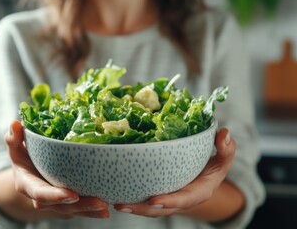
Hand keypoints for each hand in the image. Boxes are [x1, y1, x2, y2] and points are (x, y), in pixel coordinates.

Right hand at [5, 120, 109, 218]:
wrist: (27, 174)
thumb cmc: (23, 157)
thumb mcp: (15, 147)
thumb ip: (14, 138)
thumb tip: (15, 123)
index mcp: (28, 185)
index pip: (41, 193)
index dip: (55, 196)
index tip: (72, 195)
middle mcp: (42, 199)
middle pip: (61, 206)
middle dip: (81, 206)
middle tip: (100, 203)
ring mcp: (55, 203)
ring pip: (73, 210)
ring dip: (90, 211)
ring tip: (106, 209)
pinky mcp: (67, 204)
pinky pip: (80, 209)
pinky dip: (93, 210)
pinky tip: (109, 208)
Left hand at [114, 128, 237, 219]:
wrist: (205, 181)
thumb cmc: (212, 169)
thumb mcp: (224, 160)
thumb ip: (226, 149)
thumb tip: (225, 133)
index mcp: (197, 193)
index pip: (183, 199)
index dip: (169, 202)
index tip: (153, 201)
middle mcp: (180, 201)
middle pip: (160, 209)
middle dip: (141, 209)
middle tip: (122, 204)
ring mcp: (168, 200)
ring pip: (149, 209)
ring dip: (132, 207)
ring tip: (114, 202)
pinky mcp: (159, 196)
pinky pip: (144, 200)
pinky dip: (131, 199)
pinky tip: (114, 193)